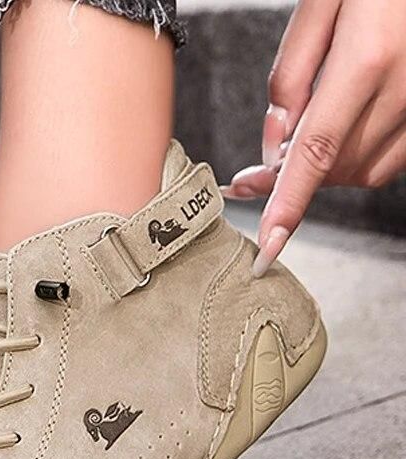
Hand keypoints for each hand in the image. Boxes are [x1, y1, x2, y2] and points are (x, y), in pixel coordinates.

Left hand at [221, 0, 405, 275]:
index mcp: (367, 60)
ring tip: (312, 130)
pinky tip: (345, 130)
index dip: (289, 203)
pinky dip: (356, 159)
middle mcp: (404, 88)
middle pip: (334, 168)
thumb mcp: (319, 8)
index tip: (270, 243)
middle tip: (258, 171)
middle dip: (291, 178)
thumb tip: (275, 148)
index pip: (316, 152)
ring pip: (363, 171)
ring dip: (325, 169)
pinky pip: (390, 159)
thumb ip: (289, 80)